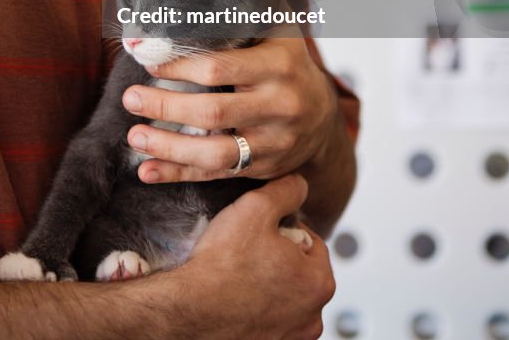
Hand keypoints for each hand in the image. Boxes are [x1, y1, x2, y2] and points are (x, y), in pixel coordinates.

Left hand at [121, 39, 336, 182]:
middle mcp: (279, 106)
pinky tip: (147, 171)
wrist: (323, 116)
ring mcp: (273, 142)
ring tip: (133, 136)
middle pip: (213, 112)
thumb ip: (251, 0)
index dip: (179, 66)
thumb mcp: (278, 27)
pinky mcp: (262, 169)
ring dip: (168, 147)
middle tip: (129, 97)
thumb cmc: (286, 61)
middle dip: (165, 106)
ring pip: (215, 153)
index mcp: (279, 64)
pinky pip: (217, 177)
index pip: (219, 68)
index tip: (148, 60)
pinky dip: (179, 175)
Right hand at [176, 174, 334, 339]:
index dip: (284, 227)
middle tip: (249, 248)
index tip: (261, 229)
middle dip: (279, 256)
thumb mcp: (257, 207)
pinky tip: (237, 295)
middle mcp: (312, 316)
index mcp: (319, 282)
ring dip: (269, 283)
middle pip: (300, 270)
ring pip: (285, 295)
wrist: (189, 308)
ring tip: (241, 272)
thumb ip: (287, 190)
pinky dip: (257, 306)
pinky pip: (270, 318)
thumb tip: (299, 184)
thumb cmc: (222, 263)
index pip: (311, 240)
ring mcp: (292, 337)